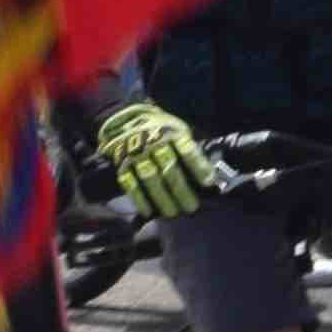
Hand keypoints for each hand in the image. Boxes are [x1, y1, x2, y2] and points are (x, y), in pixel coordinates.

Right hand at [95, 97, 220, 217]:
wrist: (125, 119)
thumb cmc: (160, 128)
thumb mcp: (177, 129)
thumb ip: (189, 147)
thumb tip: (208, 172)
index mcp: (171, 133)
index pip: (188, 151)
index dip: (199, 167)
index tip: (209, 183)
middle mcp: (154, 143)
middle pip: (169, 169)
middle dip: (182, 190)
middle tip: (192, 207)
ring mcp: (137, 154)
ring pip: (150, 178)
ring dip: (162, 198)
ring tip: (172, 213)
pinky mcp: (122, 164)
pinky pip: (130, 183)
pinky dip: (139, 198)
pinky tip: (148, 211)